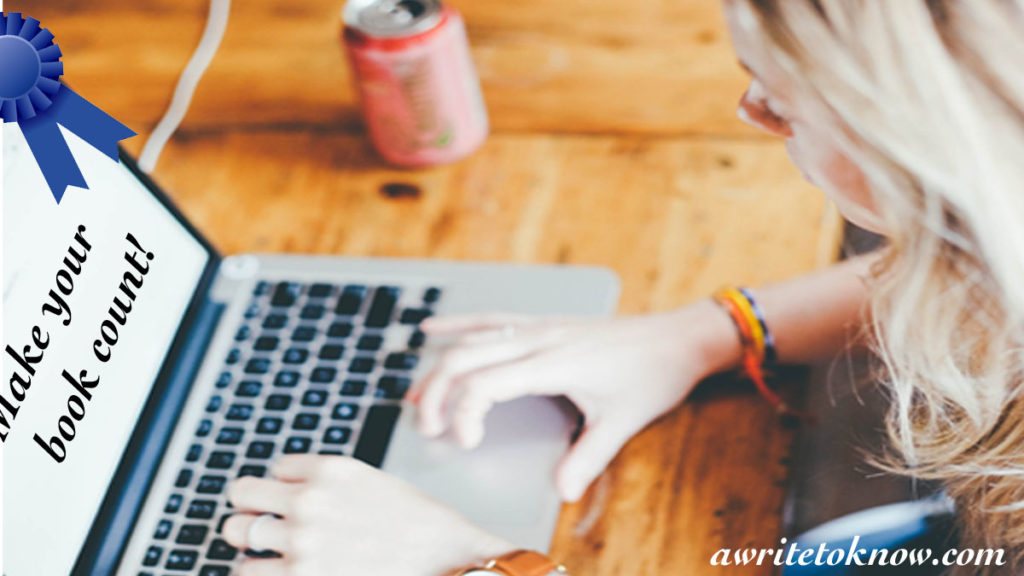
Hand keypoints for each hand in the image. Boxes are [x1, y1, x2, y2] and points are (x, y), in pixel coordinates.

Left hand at [223, 455, 513, 575]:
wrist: (447, 560)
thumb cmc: (419, 526)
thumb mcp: (372, 482)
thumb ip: (330, 484)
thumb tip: (292, 491)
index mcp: (330, 469)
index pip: (277, 467)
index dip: (288, 485)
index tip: (298, 498)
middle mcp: (310, 501)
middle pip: (241, 493)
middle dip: (253, 507)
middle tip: (263, 519)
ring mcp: (301, 542)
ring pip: (236, 532)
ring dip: (250, 541)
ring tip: (266, 548)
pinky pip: (247, 572)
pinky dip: (257, 571)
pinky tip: (278, 570)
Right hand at [409, 300, 741, 501]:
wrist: (677, 337)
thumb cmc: (652, 374)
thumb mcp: (623, 421)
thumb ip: (589, 457)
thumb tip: (562, 491)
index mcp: (552, 362)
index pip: (485, 383)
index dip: (463, 414)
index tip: (464, 443)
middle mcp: (538, 339)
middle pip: (465, 358)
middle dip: (436, 393)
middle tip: (427, 429)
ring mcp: (539, 327)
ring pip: (473, 338)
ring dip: (439, 366)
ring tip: (415, 396)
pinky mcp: (543, 323)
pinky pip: (491, 319)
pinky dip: (458, 323)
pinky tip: (431, 327)